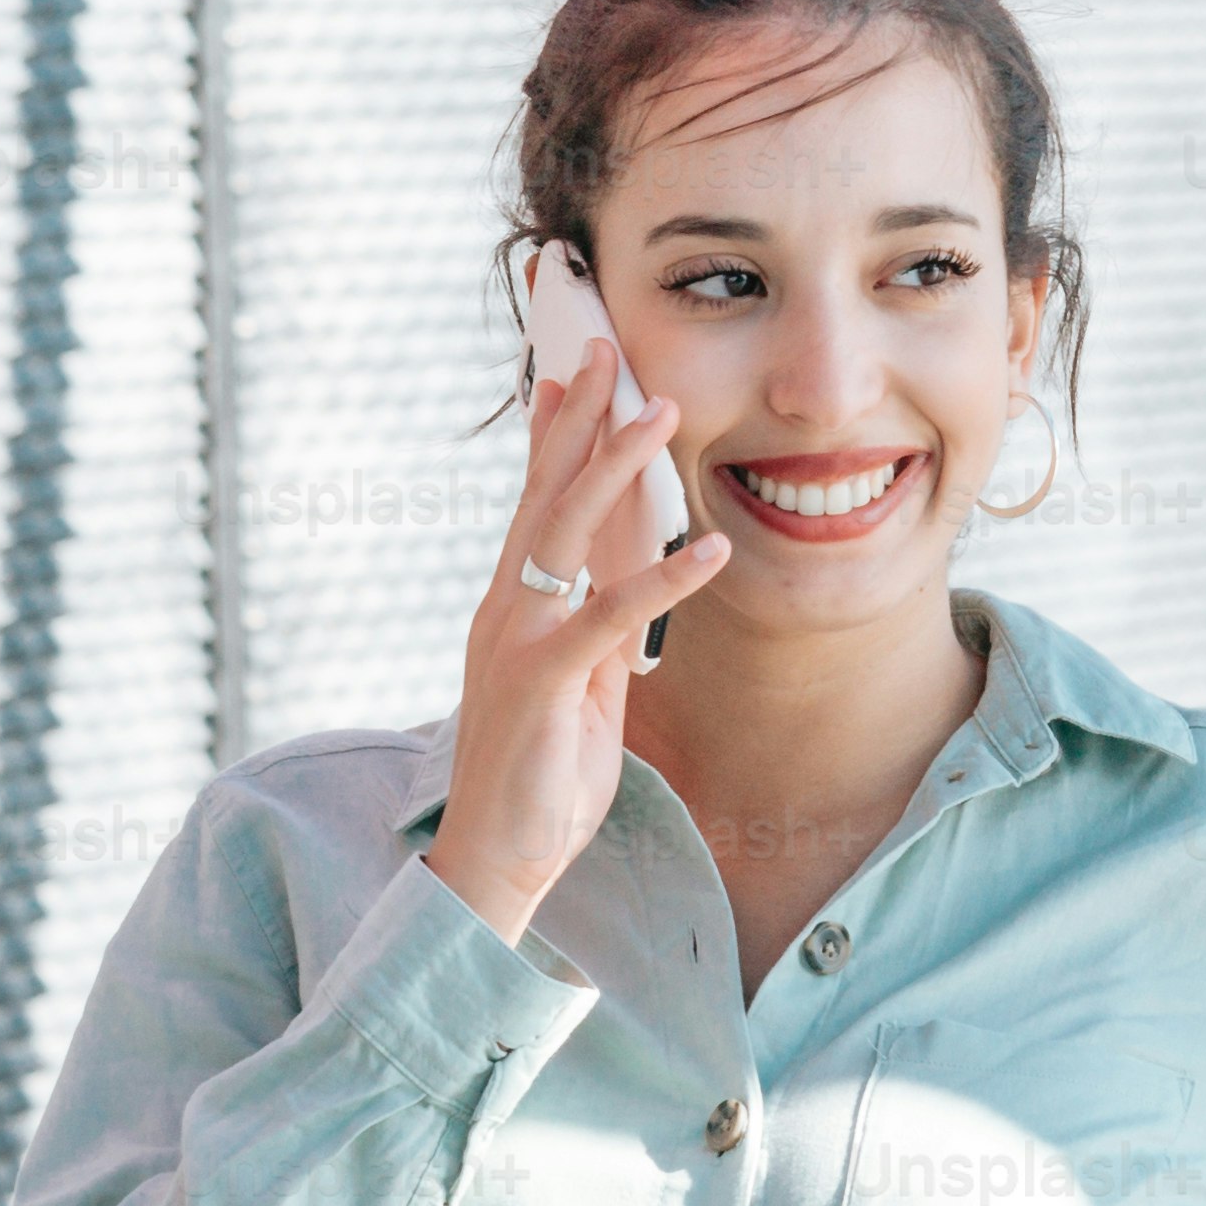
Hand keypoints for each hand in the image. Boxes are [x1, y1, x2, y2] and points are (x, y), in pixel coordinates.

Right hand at [426, 342, 730, 935]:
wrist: (496, 859)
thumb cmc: (540, 778)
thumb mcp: (583, 687)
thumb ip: (601, 628)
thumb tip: (628, 577)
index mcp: (514, 608)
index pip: (535, 505)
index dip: (553, 437)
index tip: (571, 374)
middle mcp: (506, 609)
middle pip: (543, 493)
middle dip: (577, 417)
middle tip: (604, 345)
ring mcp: (517, 640)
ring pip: (566, 532)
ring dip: (616, 466)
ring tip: (661, 410)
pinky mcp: (541, 682)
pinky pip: (606, 616)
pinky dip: (661, 579)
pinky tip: (709, 546)